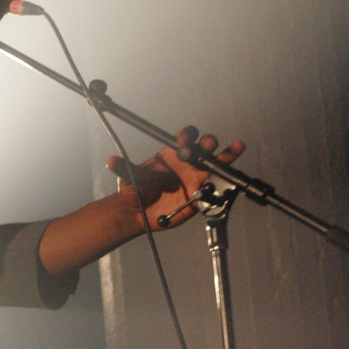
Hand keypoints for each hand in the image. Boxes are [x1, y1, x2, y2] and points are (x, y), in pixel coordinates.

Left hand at [106, 126, 245, 231]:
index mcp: (171, 154)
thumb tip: (111, 161)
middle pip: (203, 147)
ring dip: (226, 154)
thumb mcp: (128, 178)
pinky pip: (218, 185)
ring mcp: (196, 177)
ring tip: (237, 147)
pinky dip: (228, 178)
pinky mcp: (202, 193)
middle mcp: (187, 163)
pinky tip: (236, 173)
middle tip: (207, 145)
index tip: (185, 140)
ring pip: (216, 162)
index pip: (184, 138)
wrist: (139, 213)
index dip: (187, 136)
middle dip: (207, 143)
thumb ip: (124, 168)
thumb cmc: (135, 190)